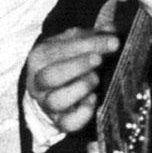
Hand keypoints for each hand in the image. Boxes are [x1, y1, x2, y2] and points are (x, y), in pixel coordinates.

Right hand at [24, 18, 119, 135]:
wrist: (48, 90)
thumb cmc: (63, 62)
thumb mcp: (72, 44)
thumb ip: (91, 36)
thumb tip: (112, 29)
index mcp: (40, 57)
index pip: (61, 49)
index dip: (89, 44)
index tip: (113, 41)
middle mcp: (38, 82)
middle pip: (52, 76)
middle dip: (78, 65)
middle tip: (100, 59)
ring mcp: (47, 103)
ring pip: (56, 101)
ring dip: (79, 88)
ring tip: (95, 79)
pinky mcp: (58, 120)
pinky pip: (67, 123)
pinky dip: (82, 114)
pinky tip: (93, 100)